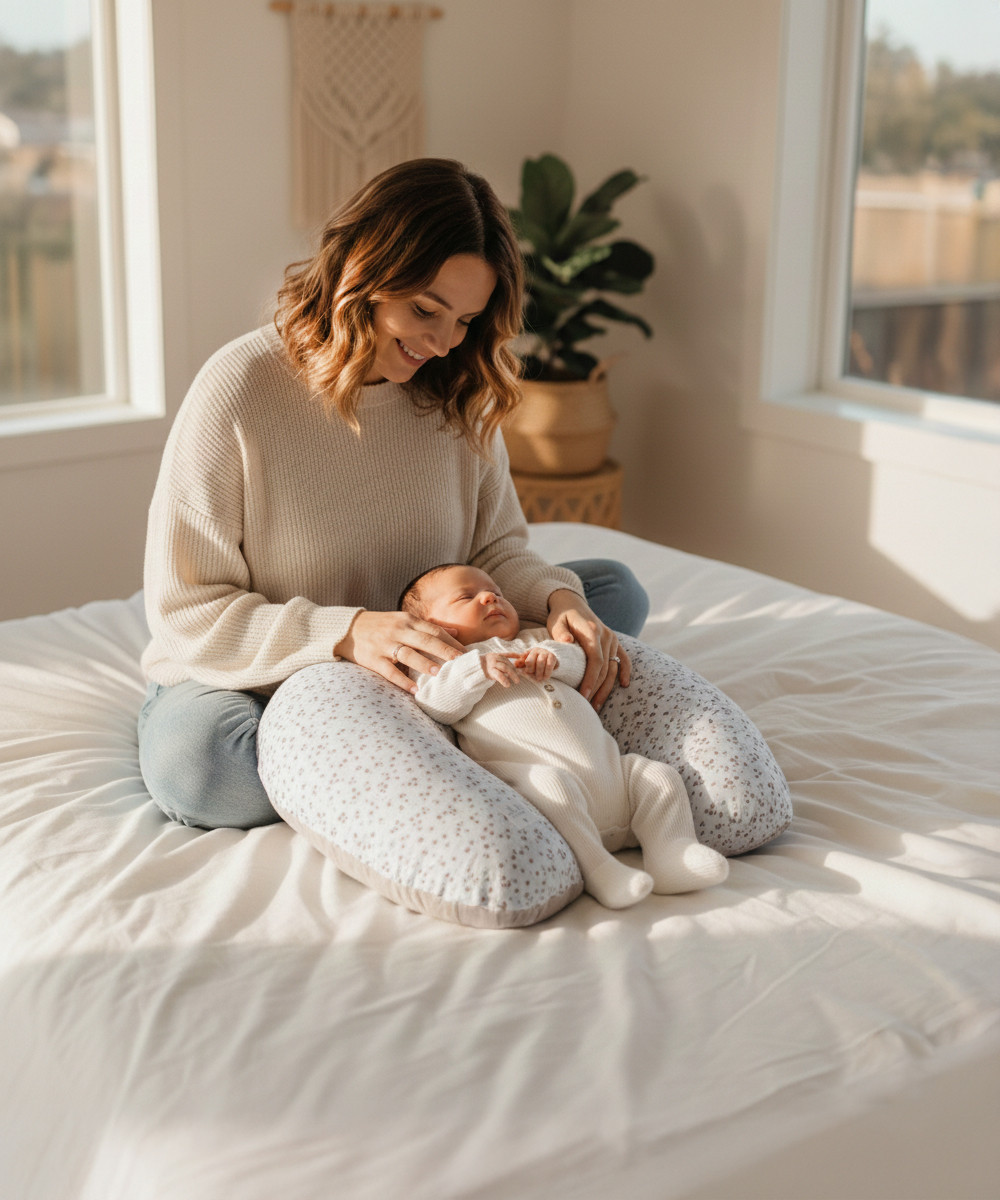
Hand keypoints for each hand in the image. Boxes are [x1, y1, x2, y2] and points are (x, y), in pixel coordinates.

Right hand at [334, 611, 465, 693]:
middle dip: (444, 651)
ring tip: (439, 674)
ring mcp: (385, 645)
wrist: (348, 629)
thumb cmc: (382, 626)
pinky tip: (414, 689)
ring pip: (408, 654)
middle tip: (460, 662)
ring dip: (424, 664)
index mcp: (408, 621)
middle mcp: (398, 631)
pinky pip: (389, 671)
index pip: (434, 630)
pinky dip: (402, 680)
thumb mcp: (404, 621)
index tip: (466, 652)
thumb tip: (456, 632)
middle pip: (425, 640)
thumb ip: (429, 627)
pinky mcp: (373, 659)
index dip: (451, 641)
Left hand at [480, 651, 521, 687]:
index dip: (504, 680)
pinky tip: (519, 656)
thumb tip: (508, 681)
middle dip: (512, 674)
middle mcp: (492, 662)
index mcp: (489, 669)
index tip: (509, 685)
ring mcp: (495, 656)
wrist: (477, 663)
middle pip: (504, 667)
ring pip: (507, 661)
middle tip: (517, 681)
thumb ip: (497, 677)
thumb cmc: (484, 672)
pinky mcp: (498, 653)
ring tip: (517, 673)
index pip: (498, 675)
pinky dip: (513, 655)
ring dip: (513, 668)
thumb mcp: (488, 677)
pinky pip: (507, 654)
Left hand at [512, 646, 557, 680]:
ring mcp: (545, 653)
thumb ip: (521, 663)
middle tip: (533, 677)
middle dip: (532, 670)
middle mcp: (537, 650)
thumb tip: (515, 664)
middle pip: (531, 660)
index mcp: (530, 651)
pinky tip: (546, 677)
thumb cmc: (536, 661)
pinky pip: (549, 665)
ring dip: (540, 672)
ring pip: (541, 662)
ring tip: (539, 679)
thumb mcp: (528, 661)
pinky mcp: (552, 657)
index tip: (527, 673)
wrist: (549, 657)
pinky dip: (547, 672)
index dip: (527, 668)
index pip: (526, 659)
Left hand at [546, 589, 630, 709]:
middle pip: (605, 668)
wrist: (572, 603)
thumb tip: (567, 642)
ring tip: (596, 705)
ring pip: (613, 668)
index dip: (590, 679)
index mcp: (592, 631)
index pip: (595, 660)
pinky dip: (624, 671)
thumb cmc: (561, 616)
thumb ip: (560, 633)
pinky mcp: (614, 642)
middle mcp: (606, 636)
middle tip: (587, 707)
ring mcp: (612, 639)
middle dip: (596, 689)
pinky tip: (623, 685)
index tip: (583, 695)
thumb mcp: (556, 622)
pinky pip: (623, 659)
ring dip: (606, 688)